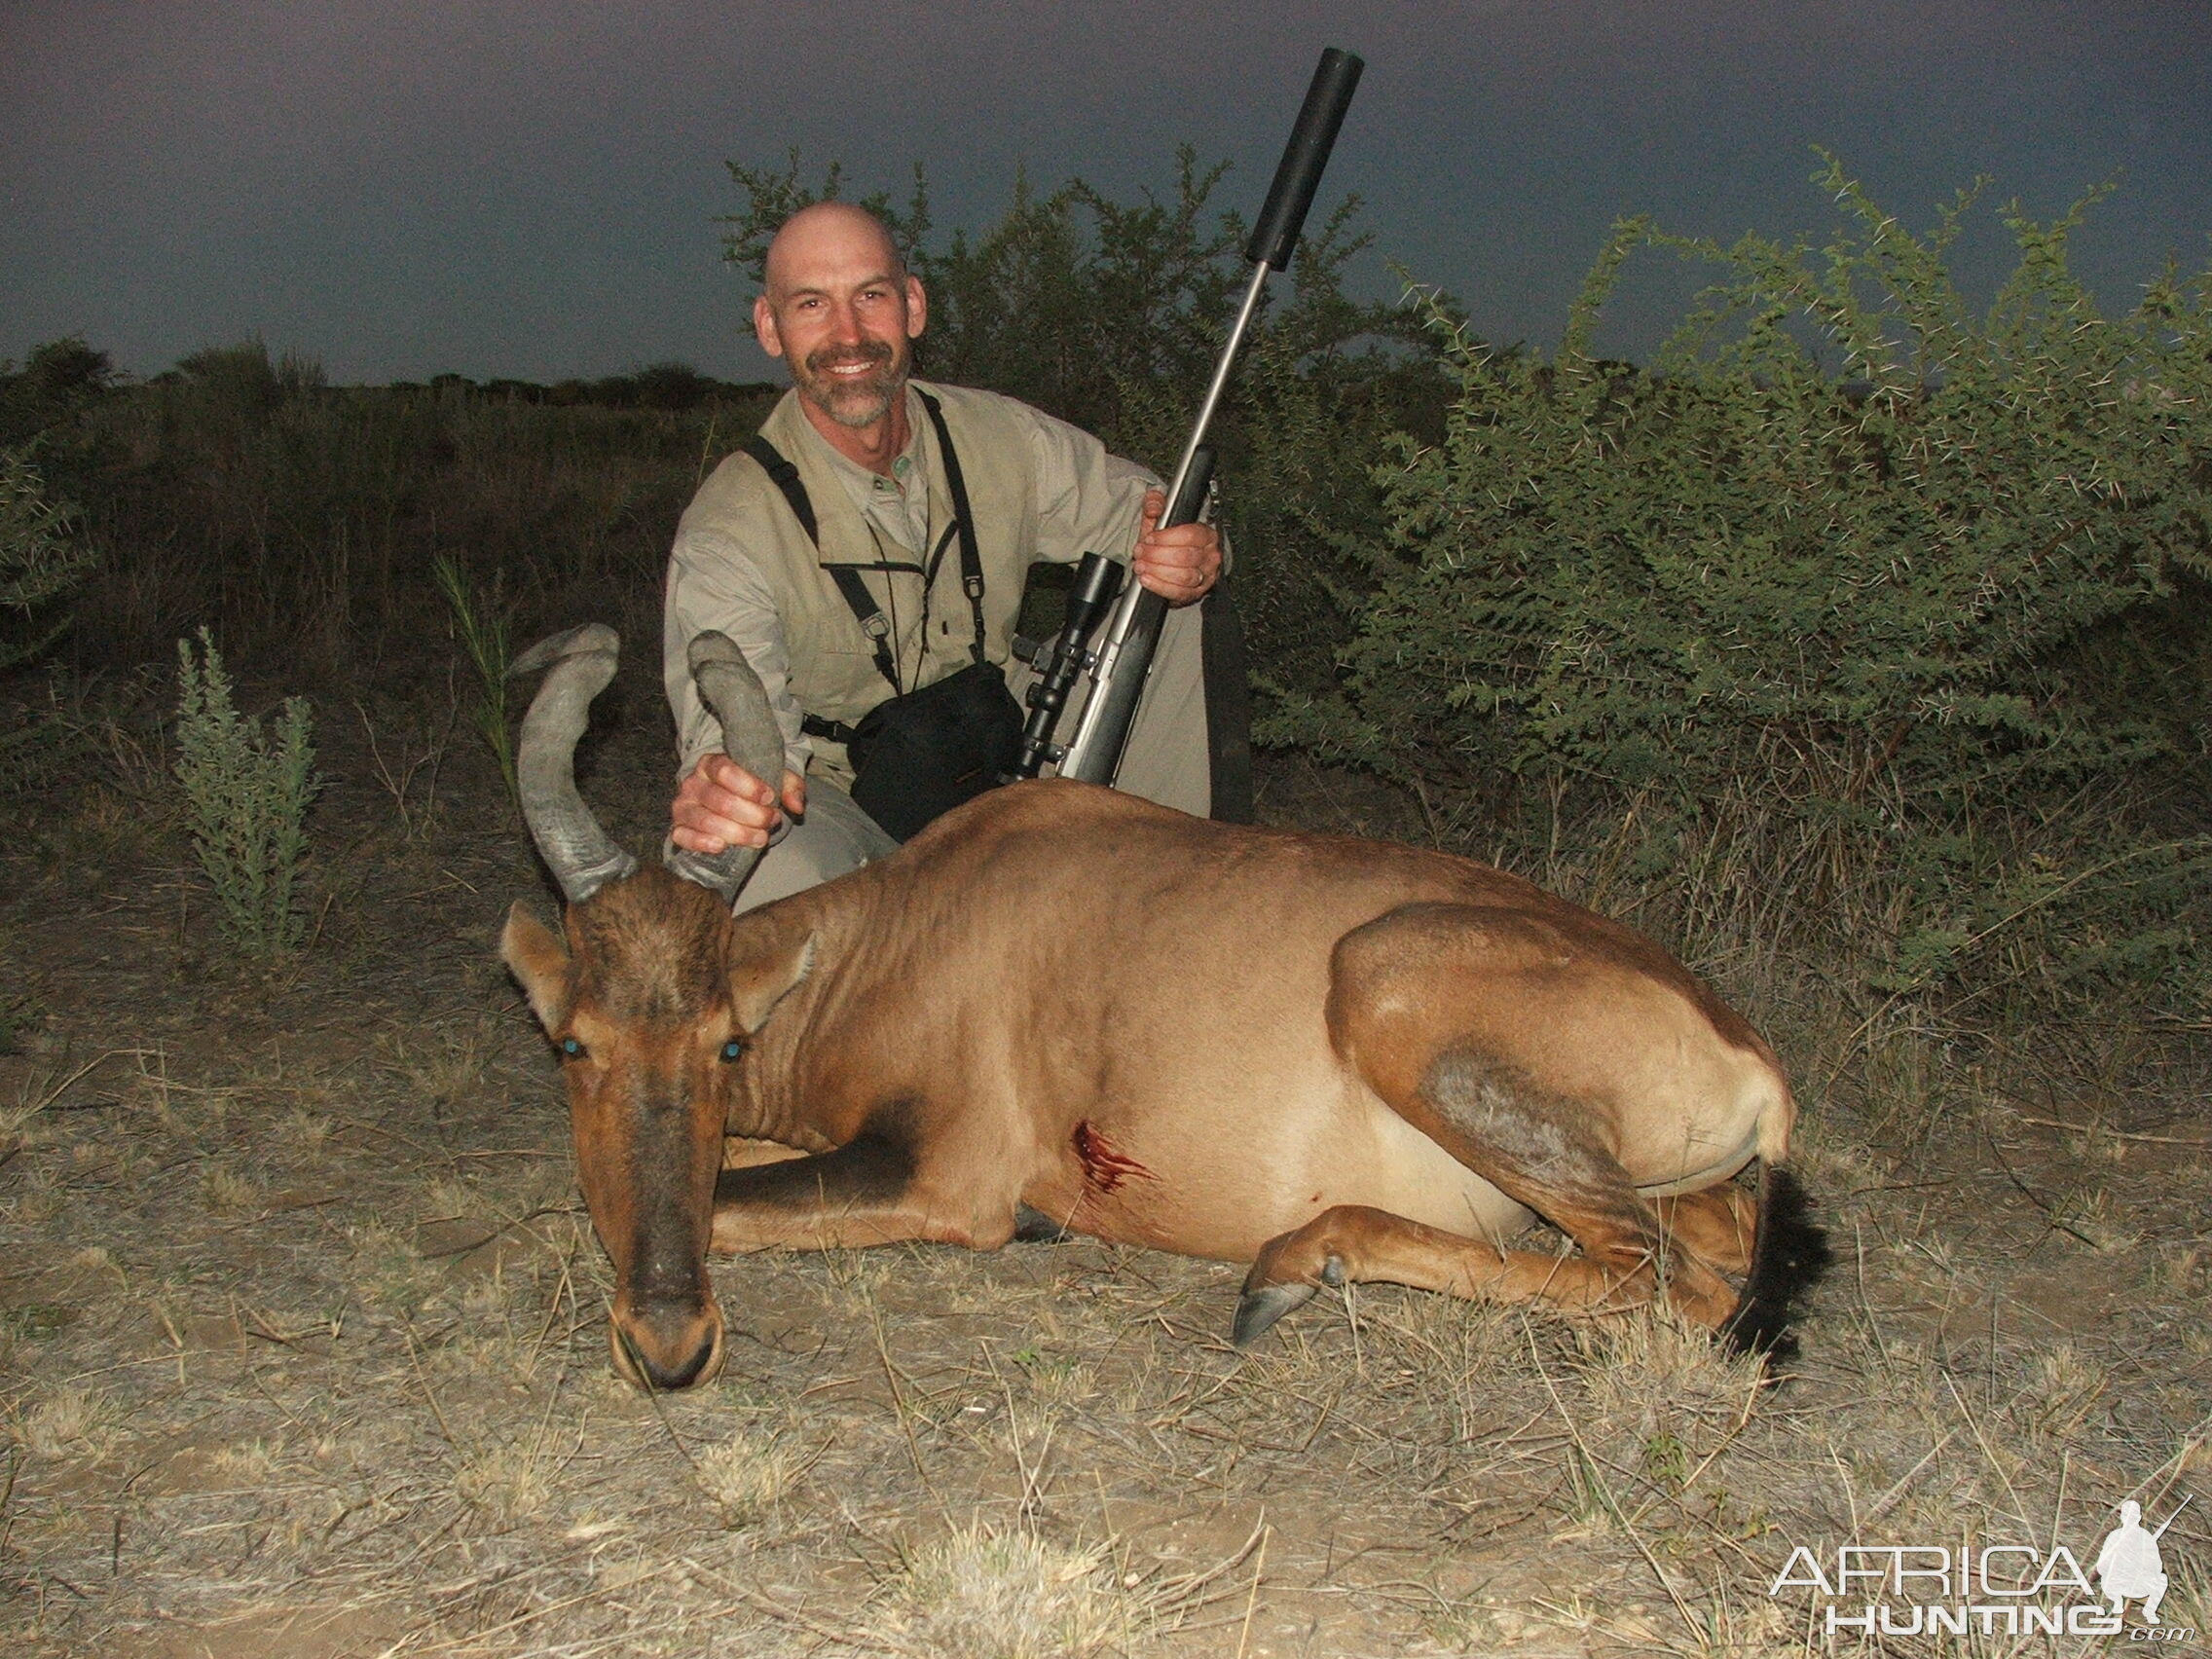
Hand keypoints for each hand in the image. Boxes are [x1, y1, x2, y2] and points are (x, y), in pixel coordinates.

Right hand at [671, 755, 805, 854]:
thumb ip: (790, 786)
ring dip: (738, 833)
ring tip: (760, 838)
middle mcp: (693, 783)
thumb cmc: (750, 789)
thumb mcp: (774, 778)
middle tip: (771, 821)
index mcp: (711, 763)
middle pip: (721, 800)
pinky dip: (702, 843)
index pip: (725, 770)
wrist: (728, 801)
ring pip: (706, 821)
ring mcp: (683, 806)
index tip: (770, 798)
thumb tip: (796, 805)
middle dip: (752, 815)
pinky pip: (683, 837)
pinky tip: (722, 846)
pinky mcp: (678, 828)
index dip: (750, 787)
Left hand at [1130, 487, 1220, 604]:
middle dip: (1157, 555)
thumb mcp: (1160, 517)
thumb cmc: (1168, 540)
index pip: (1190, 535)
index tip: (1149, 538)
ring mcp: (1205, 576)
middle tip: (1140, 552)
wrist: (1170, 560)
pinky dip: (1160, 587)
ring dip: (1158, 572)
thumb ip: (1155, 504)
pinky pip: (1180, 593)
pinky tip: (1147, 580)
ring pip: (1184, 576)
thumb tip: (1154, 506)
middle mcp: (1210, 555)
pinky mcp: (1195, 593)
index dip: (1166, 538)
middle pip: (1185, 557)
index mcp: (1206, 534)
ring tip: (1141, 566)